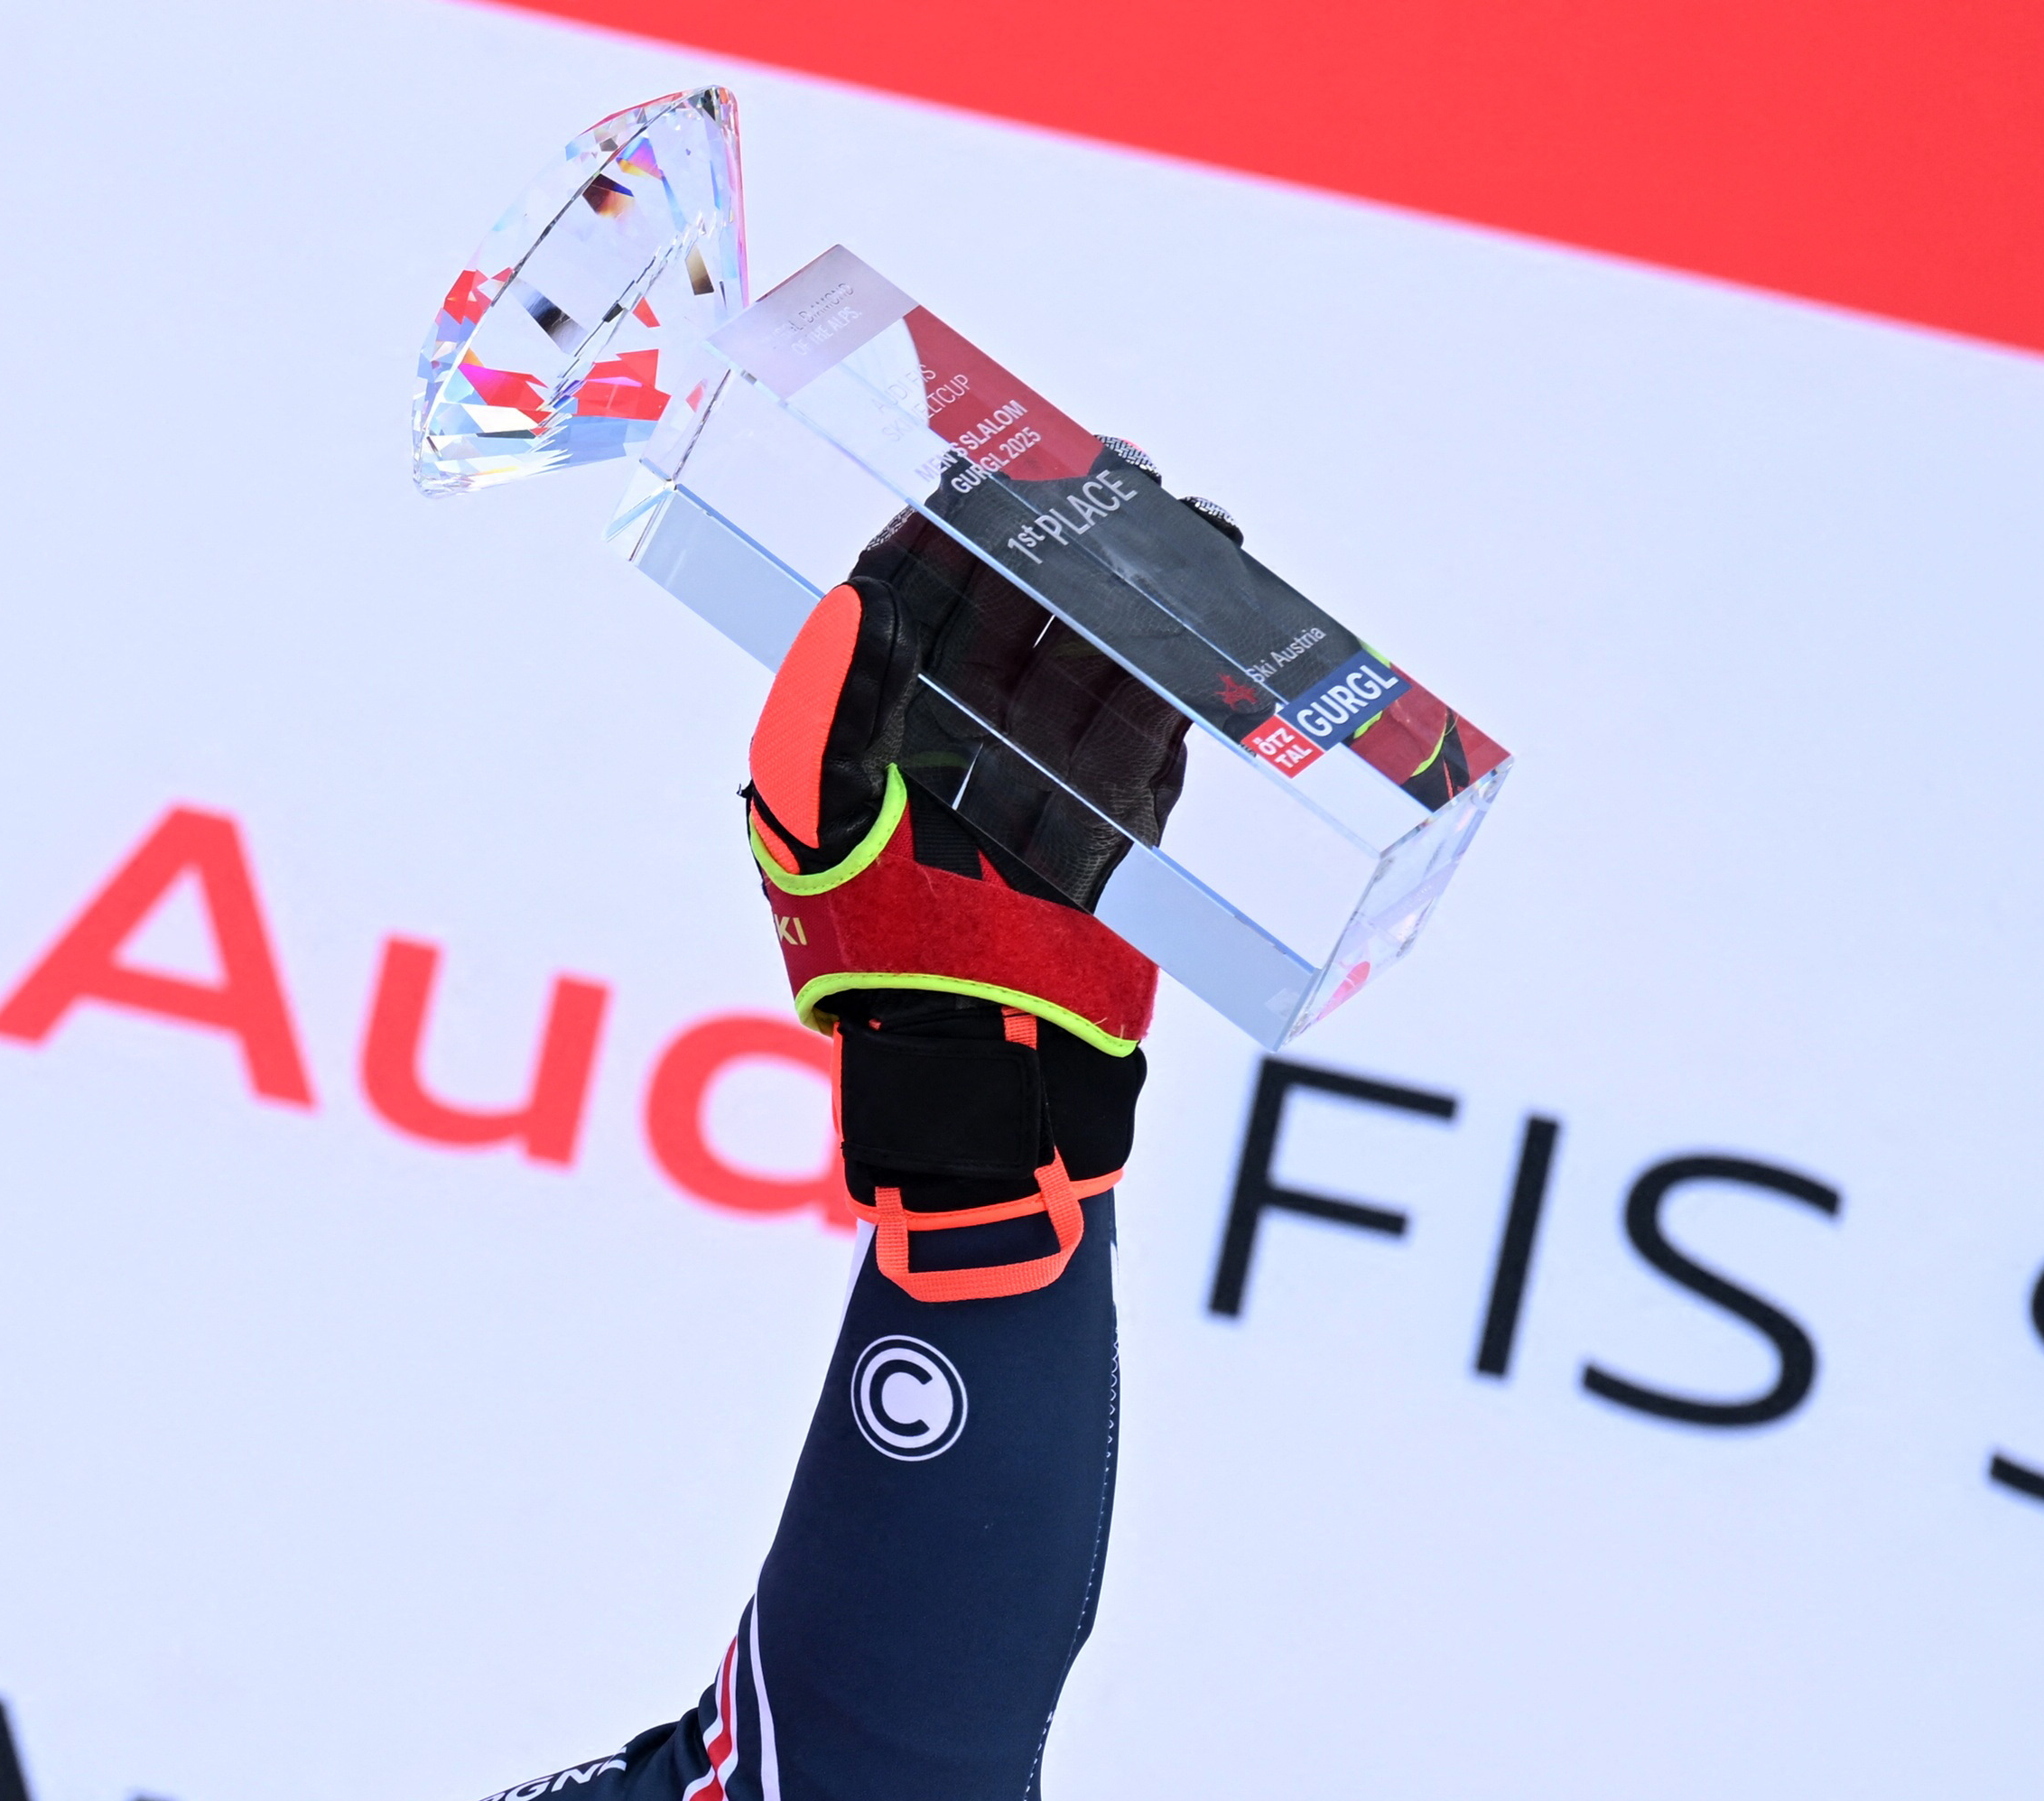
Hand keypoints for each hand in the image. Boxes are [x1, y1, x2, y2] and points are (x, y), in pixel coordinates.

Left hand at [739, 487, 1245, 1295]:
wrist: (979, 1087)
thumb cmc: (879, 965)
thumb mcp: (826, 830)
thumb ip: (839, 719)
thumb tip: (871, 607)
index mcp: (864, 743)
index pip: (897, 606)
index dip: (938, 533)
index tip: (981, 470)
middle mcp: (947, 758)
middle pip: (1006, 618)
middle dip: (1059, 541)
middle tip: (1114, 471)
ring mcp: (1033, 794)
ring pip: (1090, 663)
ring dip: (1137, 592)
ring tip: (1187, 521)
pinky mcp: (1108, 835)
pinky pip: (1148, 736)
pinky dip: (1182, 677)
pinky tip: (1216, 616)